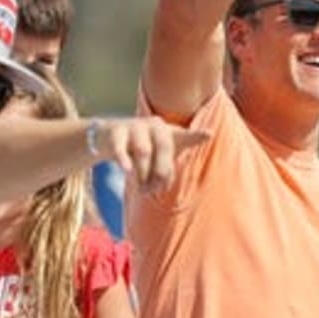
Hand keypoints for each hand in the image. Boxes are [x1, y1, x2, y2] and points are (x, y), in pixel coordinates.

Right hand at [91, 118, 208, 191]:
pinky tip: (126, 170)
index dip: (196, 136)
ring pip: (144, 151)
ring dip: (143, 174)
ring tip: (141, 190)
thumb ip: (164, 174)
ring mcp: (135, 126)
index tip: (209, 135)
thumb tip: (158, 188)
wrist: (109, 137)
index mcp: (169, 133)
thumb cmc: (142, 151)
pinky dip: (124, 160)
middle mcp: (155, 126)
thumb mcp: (158, 160)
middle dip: (161, 172)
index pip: (185, 136)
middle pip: (165, 148)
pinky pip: (121, 148)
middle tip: (155, 191)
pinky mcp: (116, 131)